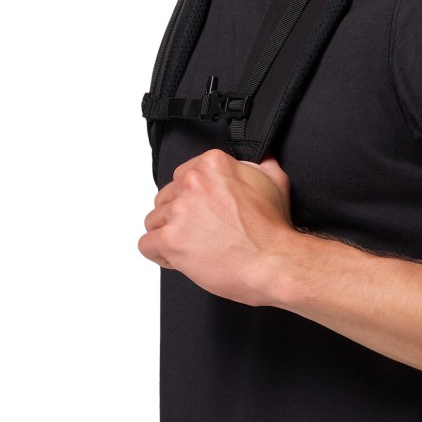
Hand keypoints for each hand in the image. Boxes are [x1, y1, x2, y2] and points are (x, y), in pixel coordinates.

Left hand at [138, 148, 294, 304]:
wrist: (274, 263)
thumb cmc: (273, 231)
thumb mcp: (275, 184)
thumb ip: (261, 166)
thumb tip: (262, 158)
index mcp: (213, 165)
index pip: (183, 176)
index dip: (191, 198)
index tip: (204, 211)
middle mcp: (192, 183)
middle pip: (166, 198)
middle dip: (179, 216)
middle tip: (201, 232)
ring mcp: (179, 211)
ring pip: (154, 221)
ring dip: (169, 235)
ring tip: (192, 247)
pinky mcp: (171, 239)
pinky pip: (146, 245)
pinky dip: (160, 254)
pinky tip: (179, 258)